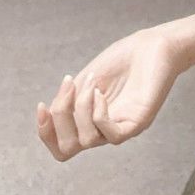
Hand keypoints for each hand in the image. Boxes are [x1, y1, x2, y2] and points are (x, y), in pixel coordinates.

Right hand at [35, 28, 181, 161]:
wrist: (152, 46)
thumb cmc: (122, 60)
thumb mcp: (84, 81)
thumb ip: (67, 101)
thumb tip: (51, 116)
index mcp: (89, 122)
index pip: (61, 147)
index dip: (45, 133)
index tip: (42, 105)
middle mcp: (103, 131)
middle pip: (67, 149)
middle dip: (59, 118)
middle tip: (70, 86)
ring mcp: (121, 129)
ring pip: (86, 141)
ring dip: (81, 108)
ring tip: (92, 83)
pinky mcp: (137, 123)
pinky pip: (112, 134)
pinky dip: (99, 114)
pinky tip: (101, 93)